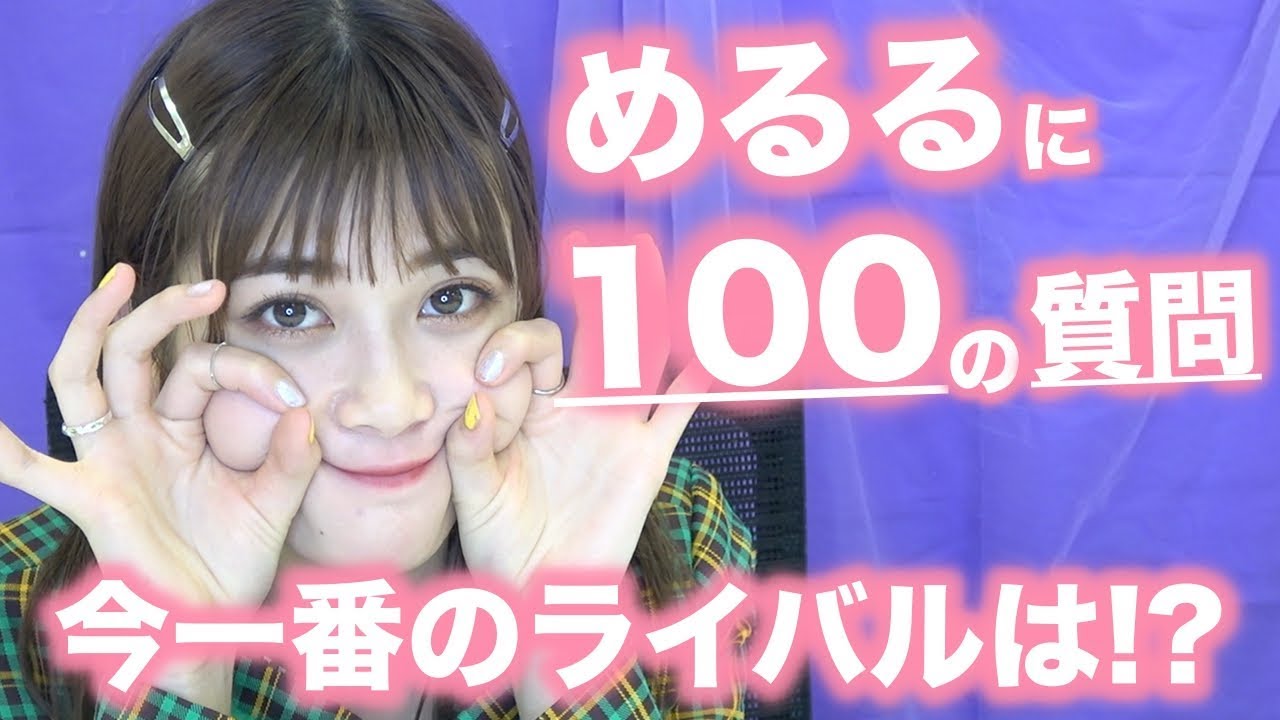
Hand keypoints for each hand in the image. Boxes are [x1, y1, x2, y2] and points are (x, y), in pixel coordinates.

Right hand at [0, 264, 319, 609]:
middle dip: (165, 312)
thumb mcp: (274, 504)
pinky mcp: (90, 499)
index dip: (251, 372)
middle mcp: (140, 432)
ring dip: (95, 327)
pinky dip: (3, 452)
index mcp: (184, 426)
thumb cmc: (236, 558)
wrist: (211, 621)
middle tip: (209, 285)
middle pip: (136, 352)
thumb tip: (306, 416)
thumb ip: (290, 462)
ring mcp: (110, 460)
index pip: (205, 369)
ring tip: (120, 280)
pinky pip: (34, 473)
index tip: (295, 402)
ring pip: (84, 378)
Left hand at [443, 317, 704, 584]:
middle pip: (586, 339)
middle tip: (582, 293)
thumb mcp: (471, 496)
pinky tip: (703, 359)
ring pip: (636, 365)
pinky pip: (675, 413)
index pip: (525, 354)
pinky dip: (692, 385)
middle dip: (594, 305)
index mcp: (525, 407)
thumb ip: (468, 450)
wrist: (541, 594)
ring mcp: (611, 428)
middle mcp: (571, 407)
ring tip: (652, 294)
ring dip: (648, 329)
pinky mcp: (644, 457)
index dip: (508, 353)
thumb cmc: (500, 544)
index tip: (488, 377)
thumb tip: (475, 405)